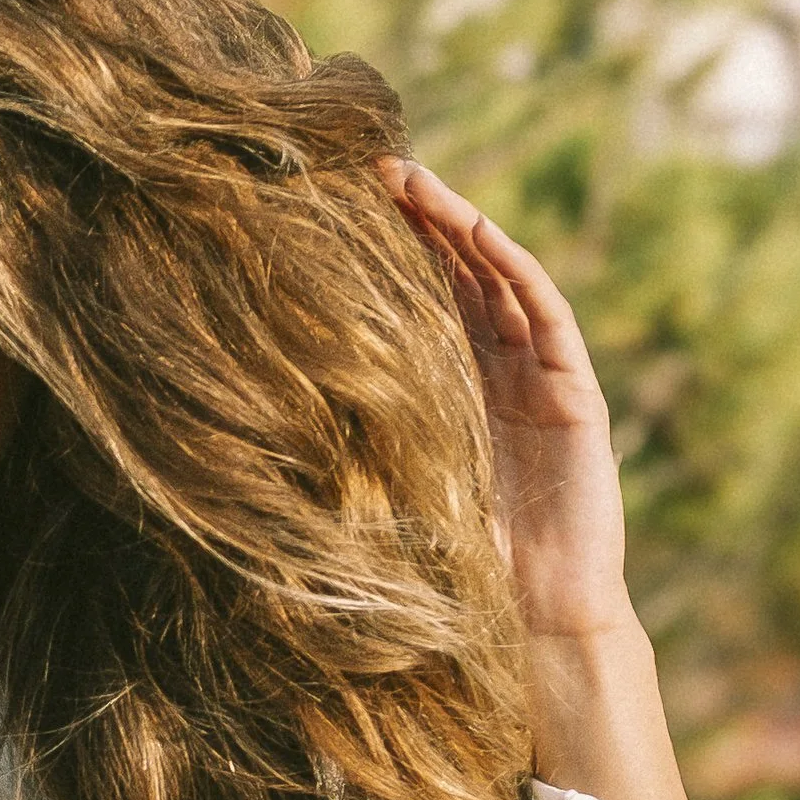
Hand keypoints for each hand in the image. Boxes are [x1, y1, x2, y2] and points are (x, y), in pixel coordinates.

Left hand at [386, 159, 713, 799]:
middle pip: (452, 277)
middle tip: (361, 167)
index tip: (323, 212)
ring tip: (410, 178)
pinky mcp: (576, 397)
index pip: (409, 307)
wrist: (528, 632)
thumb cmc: (443, 579)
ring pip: (496, 280)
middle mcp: (492, 379)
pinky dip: (512, 267)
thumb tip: (224, 432)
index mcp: (443, 399)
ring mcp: (537, 383)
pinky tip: (476, 229)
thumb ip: (330, 455)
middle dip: (413, 220)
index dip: (377, 257)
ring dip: (457, 225)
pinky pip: (545, 315)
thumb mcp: (372, 498)